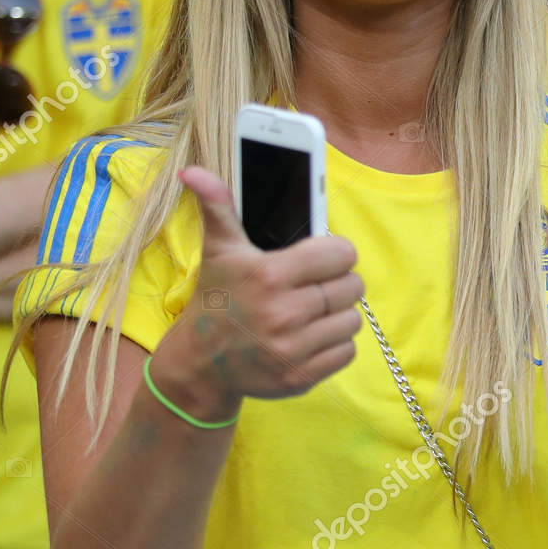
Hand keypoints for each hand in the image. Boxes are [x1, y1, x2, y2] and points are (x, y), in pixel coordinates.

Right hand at [153, 167, 363, 421]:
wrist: (200, 364)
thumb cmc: (217, 298)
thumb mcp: (219, 251)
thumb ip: (217, 207)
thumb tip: (195, 171)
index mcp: (269, 275)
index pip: (341, 253)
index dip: (336, 253)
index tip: (322, 258)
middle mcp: (282, 313)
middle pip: (352, 287)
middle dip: (337, 283)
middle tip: (315, 286)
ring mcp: (292, 349)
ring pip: (352, 320)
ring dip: (337, 315)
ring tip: (311, 312)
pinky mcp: (300, 377)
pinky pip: (347, 352)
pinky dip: (335, 344)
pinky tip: (310, 337)